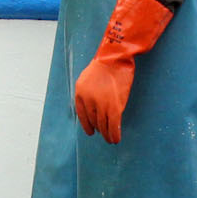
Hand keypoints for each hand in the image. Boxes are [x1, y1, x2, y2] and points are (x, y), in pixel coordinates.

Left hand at [74, 0, 172, 143]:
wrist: (116, 57)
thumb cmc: (106, 64)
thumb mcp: (89, 77)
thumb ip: (89, 91)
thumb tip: (94, 106)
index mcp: (80, 93)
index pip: (82, 114)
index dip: (87, 125)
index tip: (91, 132)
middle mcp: (88, 101)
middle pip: (94, 120)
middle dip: (99, 129)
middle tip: (104, 135)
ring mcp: (101, 105)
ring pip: (103, 125)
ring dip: (107, 135)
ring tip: (111, 140)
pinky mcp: (114, 107)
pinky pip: (113, 126)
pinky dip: (114, 134)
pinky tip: (116, 139)